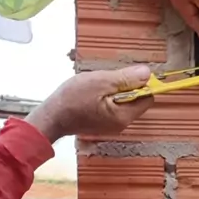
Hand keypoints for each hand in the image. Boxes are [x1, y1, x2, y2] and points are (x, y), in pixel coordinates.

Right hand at [26, 65, 152, 143]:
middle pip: (136, 100)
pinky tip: (93, 93)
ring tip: (97, 86)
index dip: (141, 84)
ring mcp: (111, 125)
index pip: (147, 98)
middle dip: (126, 86)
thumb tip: (147, 74)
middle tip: (106, 80)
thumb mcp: (101, 82)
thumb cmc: (73, 99)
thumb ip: (126, 79)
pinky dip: (106, 97)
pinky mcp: (102, 123)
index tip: (125, 75)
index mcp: (124, 116)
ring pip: (123, 102)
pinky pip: (112, 106)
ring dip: (114, 90)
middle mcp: (121, 124)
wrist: (51, 116)